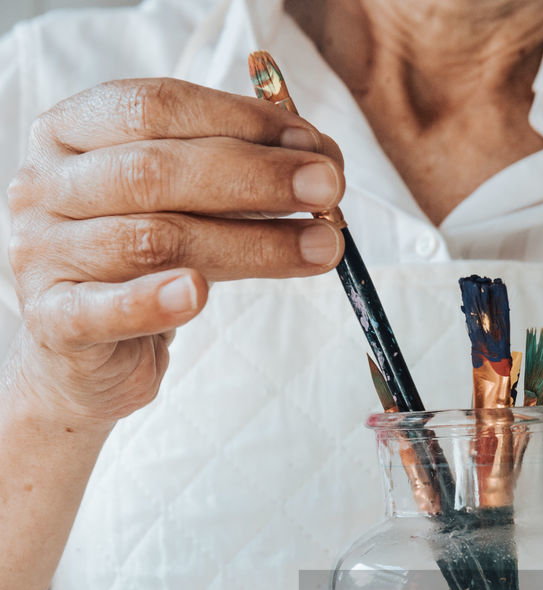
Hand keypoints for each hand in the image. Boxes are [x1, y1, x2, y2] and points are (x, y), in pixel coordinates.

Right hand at [6, 78, 345, 430]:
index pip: (158, 109)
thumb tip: (318, 162)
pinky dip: (155, 302)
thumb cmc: (139, 268)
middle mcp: (46, 184)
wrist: (82, 355)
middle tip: (328, 191)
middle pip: (156, 170)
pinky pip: (106, 310)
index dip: (243, 123)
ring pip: (150, 240)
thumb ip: (232, 177)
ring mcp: (42, 253)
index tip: (316, 148)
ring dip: (249, 244)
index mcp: (71, 132)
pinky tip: (200, 295)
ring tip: (318, 249)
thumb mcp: (180, 207)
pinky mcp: (52, 322)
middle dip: (255, 179)